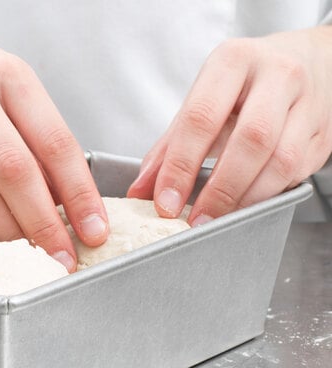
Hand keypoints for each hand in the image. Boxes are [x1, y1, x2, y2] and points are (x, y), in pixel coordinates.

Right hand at [0, 9, 107, 270]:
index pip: (55, 143)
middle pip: (15, 171)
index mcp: (8, 76)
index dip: (79, 194)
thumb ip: (34, 135)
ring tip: (33, 255)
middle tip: (63, 257)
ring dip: (10, 232)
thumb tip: (65, 200)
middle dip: (45, 224)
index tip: (94, 230)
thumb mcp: (4, 86)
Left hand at [127, 27, 331, 224]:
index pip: (201, 118)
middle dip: (219, 190)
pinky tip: (246, 205)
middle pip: (250, 140)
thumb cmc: (244, 87)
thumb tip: (139, 192)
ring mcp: (308, 104)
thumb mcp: (202, 103)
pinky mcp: (324, 134)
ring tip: (218, 220)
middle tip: (196, 221)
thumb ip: (169, 147)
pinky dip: (267, 196)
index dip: (181, 166)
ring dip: (245, 199)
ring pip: (281, 161)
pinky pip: (297, 173)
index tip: (166, 203)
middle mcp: (277, 75)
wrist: (308, 64)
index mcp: (233, 62)